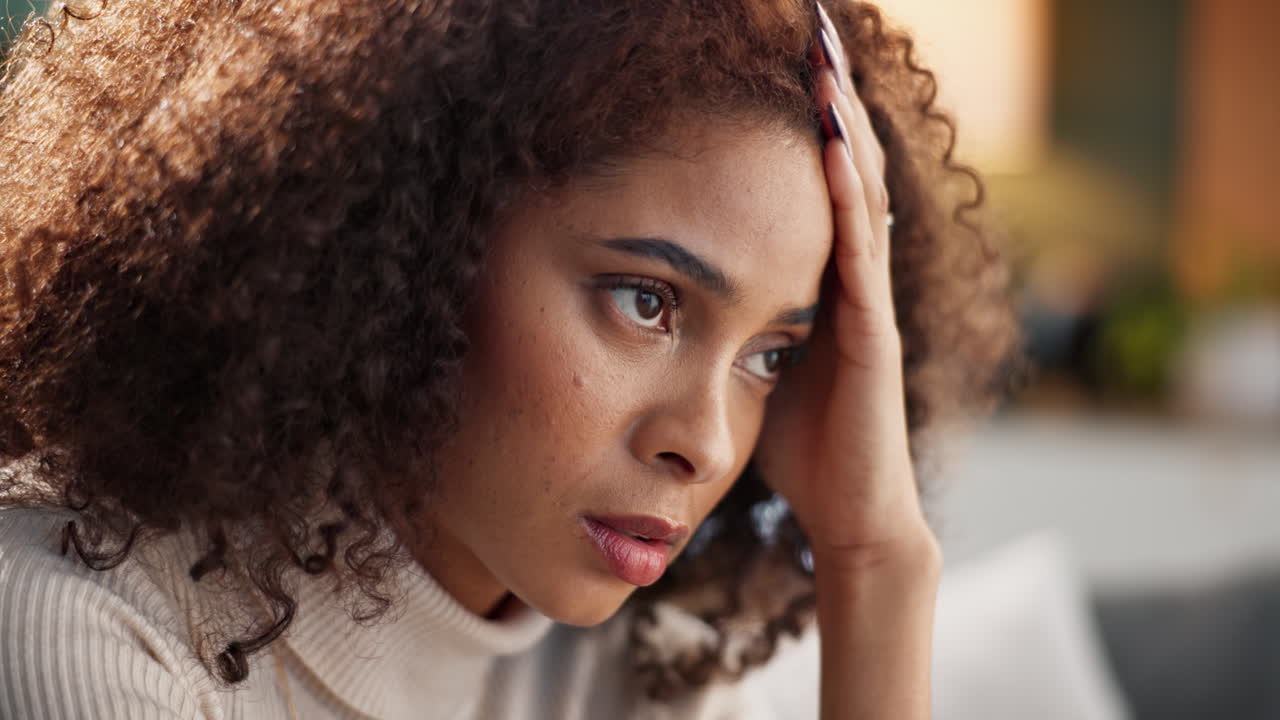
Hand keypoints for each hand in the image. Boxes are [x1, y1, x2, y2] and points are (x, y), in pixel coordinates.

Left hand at [753, 2, 938, 574]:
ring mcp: (869, 302)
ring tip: (825, 61)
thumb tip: (689, 294)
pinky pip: (861, 251)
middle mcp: (855, 280)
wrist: (847, 514)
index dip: (809, 123)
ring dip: (843, 126)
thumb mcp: (760, 366)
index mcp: (825, 282)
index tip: (786, 62)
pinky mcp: (872, 332)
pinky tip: (835, 145)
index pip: (821, 183)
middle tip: (814, 31)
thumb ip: (743, 322)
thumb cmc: (803, 449)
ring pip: (861, 194)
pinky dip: (849, 194)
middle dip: (831, 100)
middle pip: (848, 169)